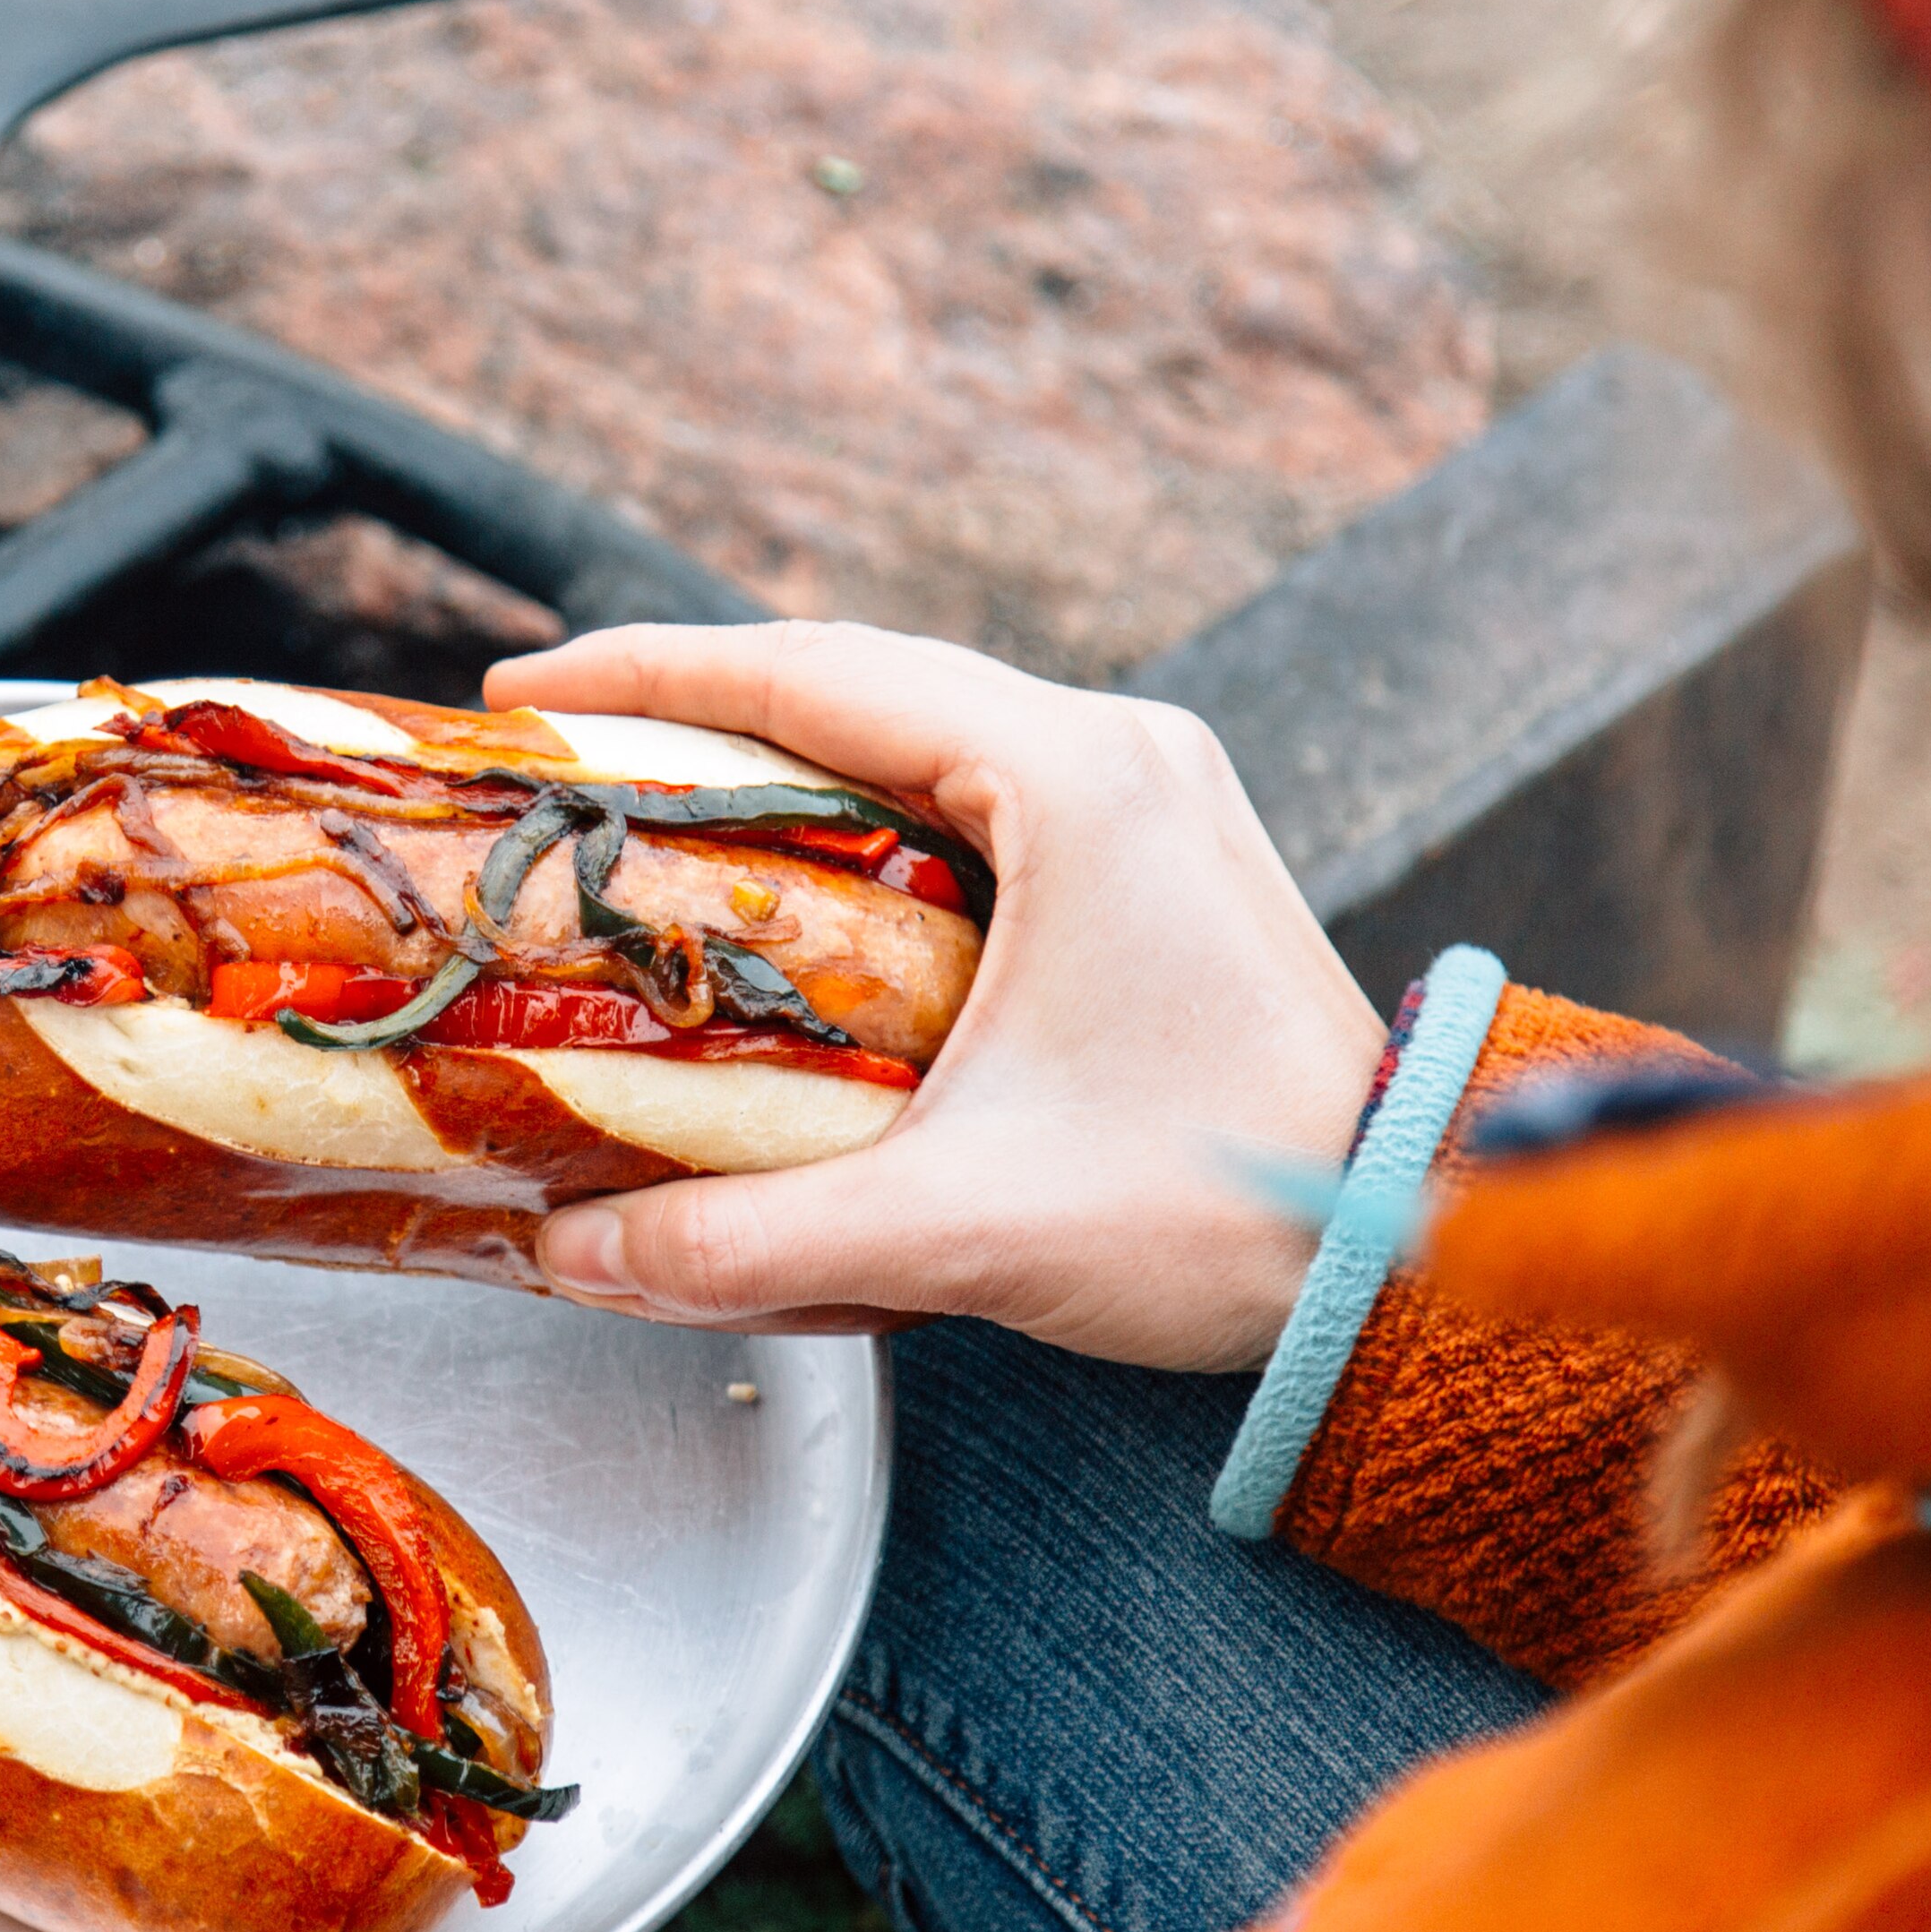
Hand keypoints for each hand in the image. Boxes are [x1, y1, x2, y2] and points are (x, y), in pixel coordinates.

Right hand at [482, 621, 1384, 1368]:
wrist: (1407, 1249)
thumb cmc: (1223, 1212)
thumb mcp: (958, 1227)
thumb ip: (747, 1239)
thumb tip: (567, 1258)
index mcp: (1076, 779)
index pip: (814, 674)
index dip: (648, 675)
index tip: (523, 697)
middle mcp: (1116, 751)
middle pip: (854, 680)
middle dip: (689, 708)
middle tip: (553, 756)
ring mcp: (1144, 795)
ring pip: (914, 728)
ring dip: (774, 755)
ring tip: (638, 804)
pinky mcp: (1152, 856)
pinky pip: (970, 788)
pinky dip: (855, 808)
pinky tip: (777, 872)